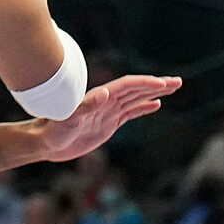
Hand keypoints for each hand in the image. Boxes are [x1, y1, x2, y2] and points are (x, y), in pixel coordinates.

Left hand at [30, 75, 181, 163]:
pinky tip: (156, 105)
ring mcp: (109, 112)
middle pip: (137, 89)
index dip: (145, 84)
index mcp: (101, 98)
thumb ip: (86, 106)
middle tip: (178, 82)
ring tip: (173, 88)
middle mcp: (107, 102)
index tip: (163, 84)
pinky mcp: (108, 124)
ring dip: (154, 93)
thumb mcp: (69, 119)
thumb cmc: (54, 130)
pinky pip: (130, 113)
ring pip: (136, 99)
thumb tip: (104, 93)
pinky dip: (143, 108)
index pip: (128, 87)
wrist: (46, 142)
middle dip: (157, 85)